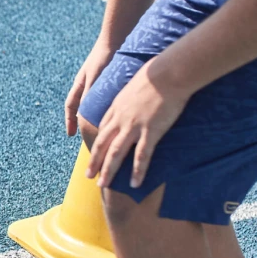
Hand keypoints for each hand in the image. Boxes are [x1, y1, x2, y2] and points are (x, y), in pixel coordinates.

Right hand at [66, 40, 118, 136]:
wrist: (118, 36)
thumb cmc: (105, 55)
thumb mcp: (95, 77)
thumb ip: (89, 95)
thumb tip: (83, 116)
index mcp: (80, 84)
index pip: (71, 106)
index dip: (70, 121)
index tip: (70, 135)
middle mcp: (87, 83)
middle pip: (82, 107)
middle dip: (83, 121)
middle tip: (88, 136)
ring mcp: (98, 80)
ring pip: (94, 103)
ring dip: (95, 115)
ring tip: (103, 129)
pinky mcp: (110, 78)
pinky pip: (105, 97)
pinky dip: (107, 107)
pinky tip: (117, 114)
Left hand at [88, 62, 191, 188]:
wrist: (168, 72)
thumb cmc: (156, 74)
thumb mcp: (134, 84)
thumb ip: (131, 95)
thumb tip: (134, 95)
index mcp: (116, 107)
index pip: (102, 129)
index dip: (96, 144)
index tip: (94, 154)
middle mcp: (120, 118)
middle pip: (102, 144)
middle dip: (94, 162)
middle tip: (88, 176)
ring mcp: (134, 126)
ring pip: (115, 153)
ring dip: (108, 171)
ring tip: (103, 185)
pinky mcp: (150, 131)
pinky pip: (141, 156)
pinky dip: (137, 171)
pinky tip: (134, 183)